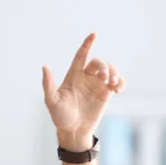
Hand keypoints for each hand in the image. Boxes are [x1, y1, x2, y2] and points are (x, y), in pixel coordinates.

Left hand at [42, 33, 125, 149]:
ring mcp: (97, 85)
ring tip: (113, 83)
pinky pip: (117, 82)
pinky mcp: (106, 94)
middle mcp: (86, 78)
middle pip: (98, 63)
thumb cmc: (60, 116)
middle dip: (104, 66)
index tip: (94, 34)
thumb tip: (44, 67)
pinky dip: (121, 82)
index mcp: (73, 76)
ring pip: (110, 70)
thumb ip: (48, 84)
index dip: (87, 44)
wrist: (73, 131)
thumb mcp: (52, 101)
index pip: (81, 55)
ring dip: (114, 72)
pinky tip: (119, 88)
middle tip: (104, 77)